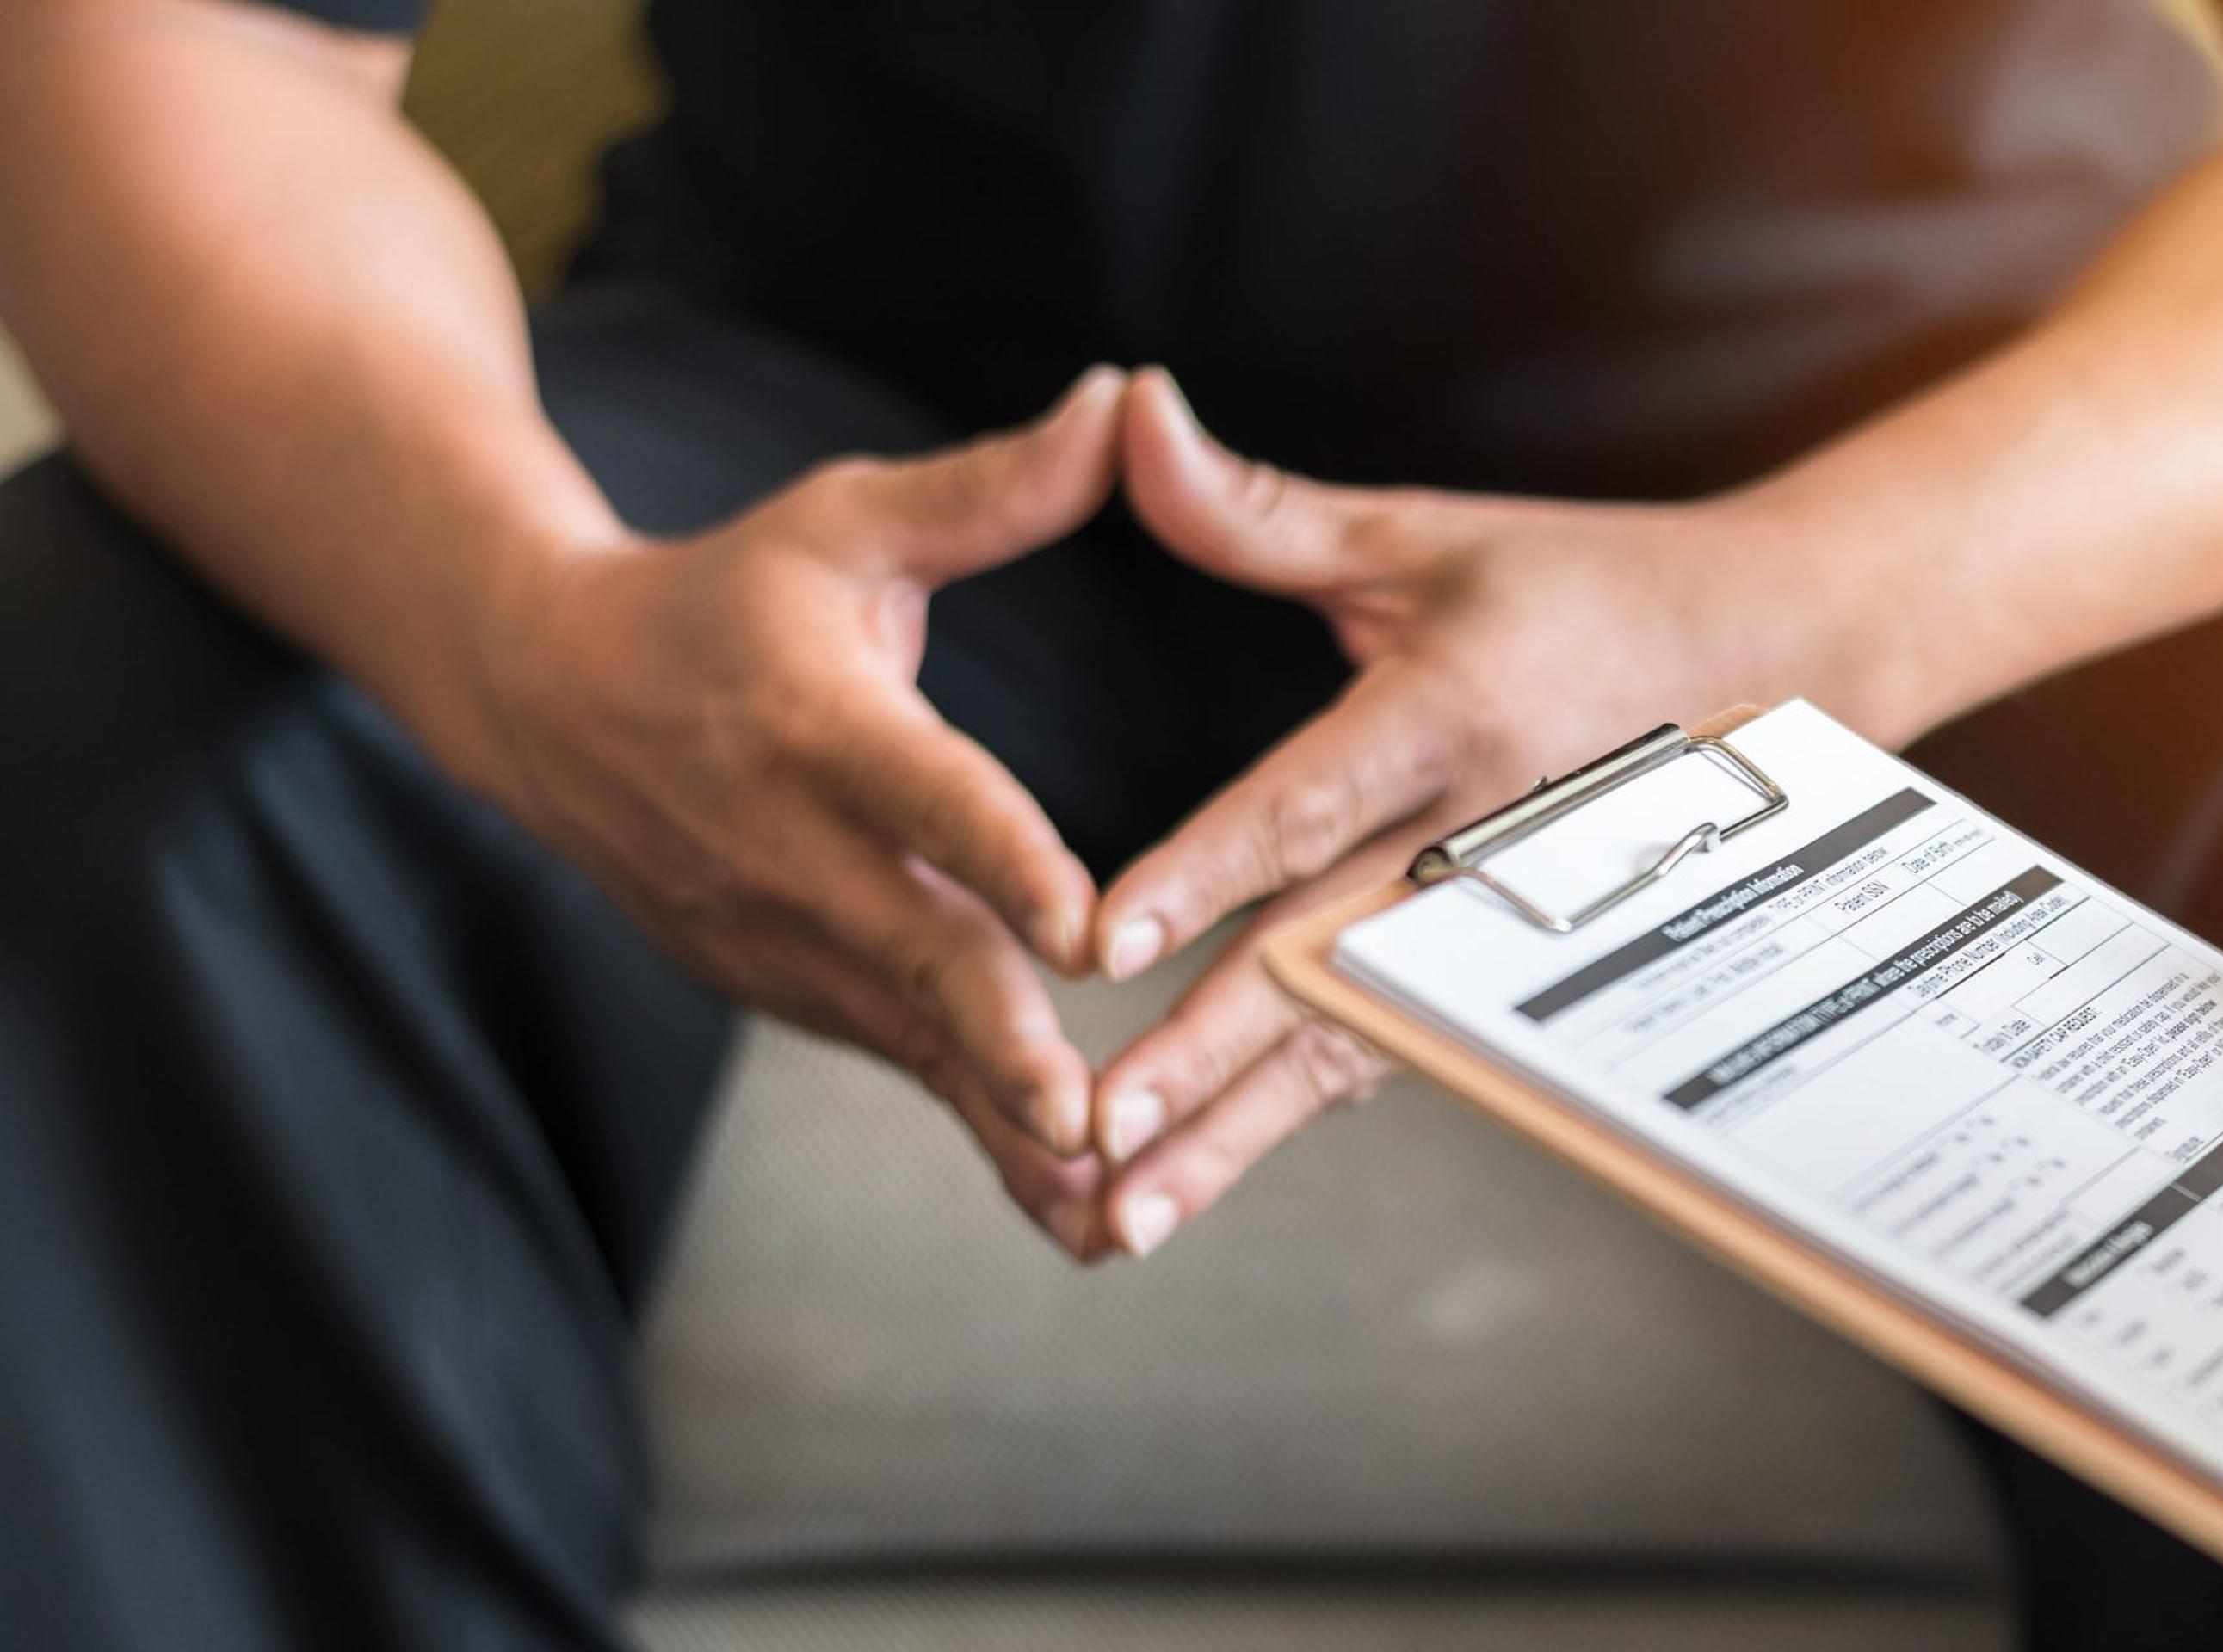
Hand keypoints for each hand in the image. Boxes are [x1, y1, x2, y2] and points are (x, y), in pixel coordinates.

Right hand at [442, 368, 1128, 1256]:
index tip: (1080, 925)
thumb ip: (994, 489)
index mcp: (820, 724)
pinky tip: (1063, 1203)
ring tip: (1106, 1204)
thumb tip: (1124, 398)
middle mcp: (793, 846)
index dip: (1003, 856)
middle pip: (914, 955)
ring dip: (999, 1122)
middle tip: (1088, 1119)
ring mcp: (778, 935)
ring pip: (907, 1040)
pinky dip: (970, 1131)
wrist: (548, 696)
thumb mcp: (849, 522)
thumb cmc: (730, 594)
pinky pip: (891, 1064)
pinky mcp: (782, 988)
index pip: (926, 795)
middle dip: (1001, 1047)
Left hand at [1073, 369, 1880, 1254]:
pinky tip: (1201, 1179)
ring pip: (1352, 1044)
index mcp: (1449, 718)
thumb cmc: (1582, 588)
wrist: (1778, 666)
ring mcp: (1500, 928)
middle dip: (1203, 1061)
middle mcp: (1478, 843)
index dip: (1206, 871)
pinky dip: (1291, 1121)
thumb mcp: (1424, 534)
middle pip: (1321, 967)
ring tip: (1126, 1215)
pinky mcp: (1503, 971)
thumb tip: (1127, 407)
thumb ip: (1257, 509)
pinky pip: (1389, 1053)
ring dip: (1236, 1133)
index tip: (1104, 938)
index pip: (1309, 804)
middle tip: (1090, 1132)